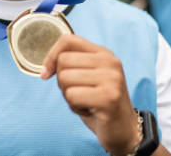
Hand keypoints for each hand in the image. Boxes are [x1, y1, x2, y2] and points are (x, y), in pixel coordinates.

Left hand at [41, 35, 140, 155]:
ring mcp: (111, 79)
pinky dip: (74, 107)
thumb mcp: (87, 77)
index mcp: (104, 54)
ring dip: (68, 96)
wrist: (125, 130)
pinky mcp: (108, 98)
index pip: (68, 40)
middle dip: (61, 81)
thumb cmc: (99, 104)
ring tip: (85, 102)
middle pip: (63, 61)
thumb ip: (71, 65)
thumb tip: (45, 69)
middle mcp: (110, 62)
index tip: (48, 73)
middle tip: (78, 93)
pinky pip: (72, 96)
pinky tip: (90, 111)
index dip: (51, 56)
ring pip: (65, 78)